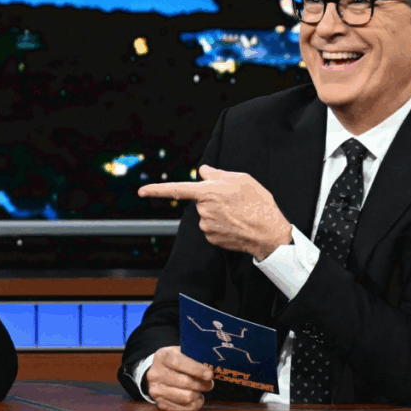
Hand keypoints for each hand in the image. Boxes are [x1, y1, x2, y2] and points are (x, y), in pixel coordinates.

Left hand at [139, 165, 291, 259]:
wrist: (268, 233)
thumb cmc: (258, 203)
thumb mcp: (242, 179)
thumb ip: (217, 174)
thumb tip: (202, 171)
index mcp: (208, 192)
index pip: (176, 189)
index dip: (156, 190)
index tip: (141, 191)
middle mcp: (203, 210)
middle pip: (200, 201)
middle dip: (212, 199)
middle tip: (234, 200)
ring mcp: (206, 226)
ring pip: (205, 214)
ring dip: (218, 212)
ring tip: (238, 213)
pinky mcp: (211, 238)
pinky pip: (211, 227)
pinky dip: (221, 225)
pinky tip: (235, 224)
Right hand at [145, 346, 213, 410]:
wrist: (157, 374)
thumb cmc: (174, 361)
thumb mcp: (181, 352)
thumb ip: (194, 357)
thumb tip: (211, 366)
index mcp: (162, 357)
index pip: (179, 363)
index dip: (196, 369)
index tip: (209, 374)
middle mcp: (155, 374)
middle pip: (185, 382)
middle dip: (202, 384)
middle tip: (210, 383)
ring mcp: (156, 391)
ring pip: (187, 397)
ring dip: (199, 394)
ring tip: (201, 389)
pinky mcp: (161, 404)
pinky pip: (186, 408)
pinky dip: (196, 403)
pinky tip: (195, 396)